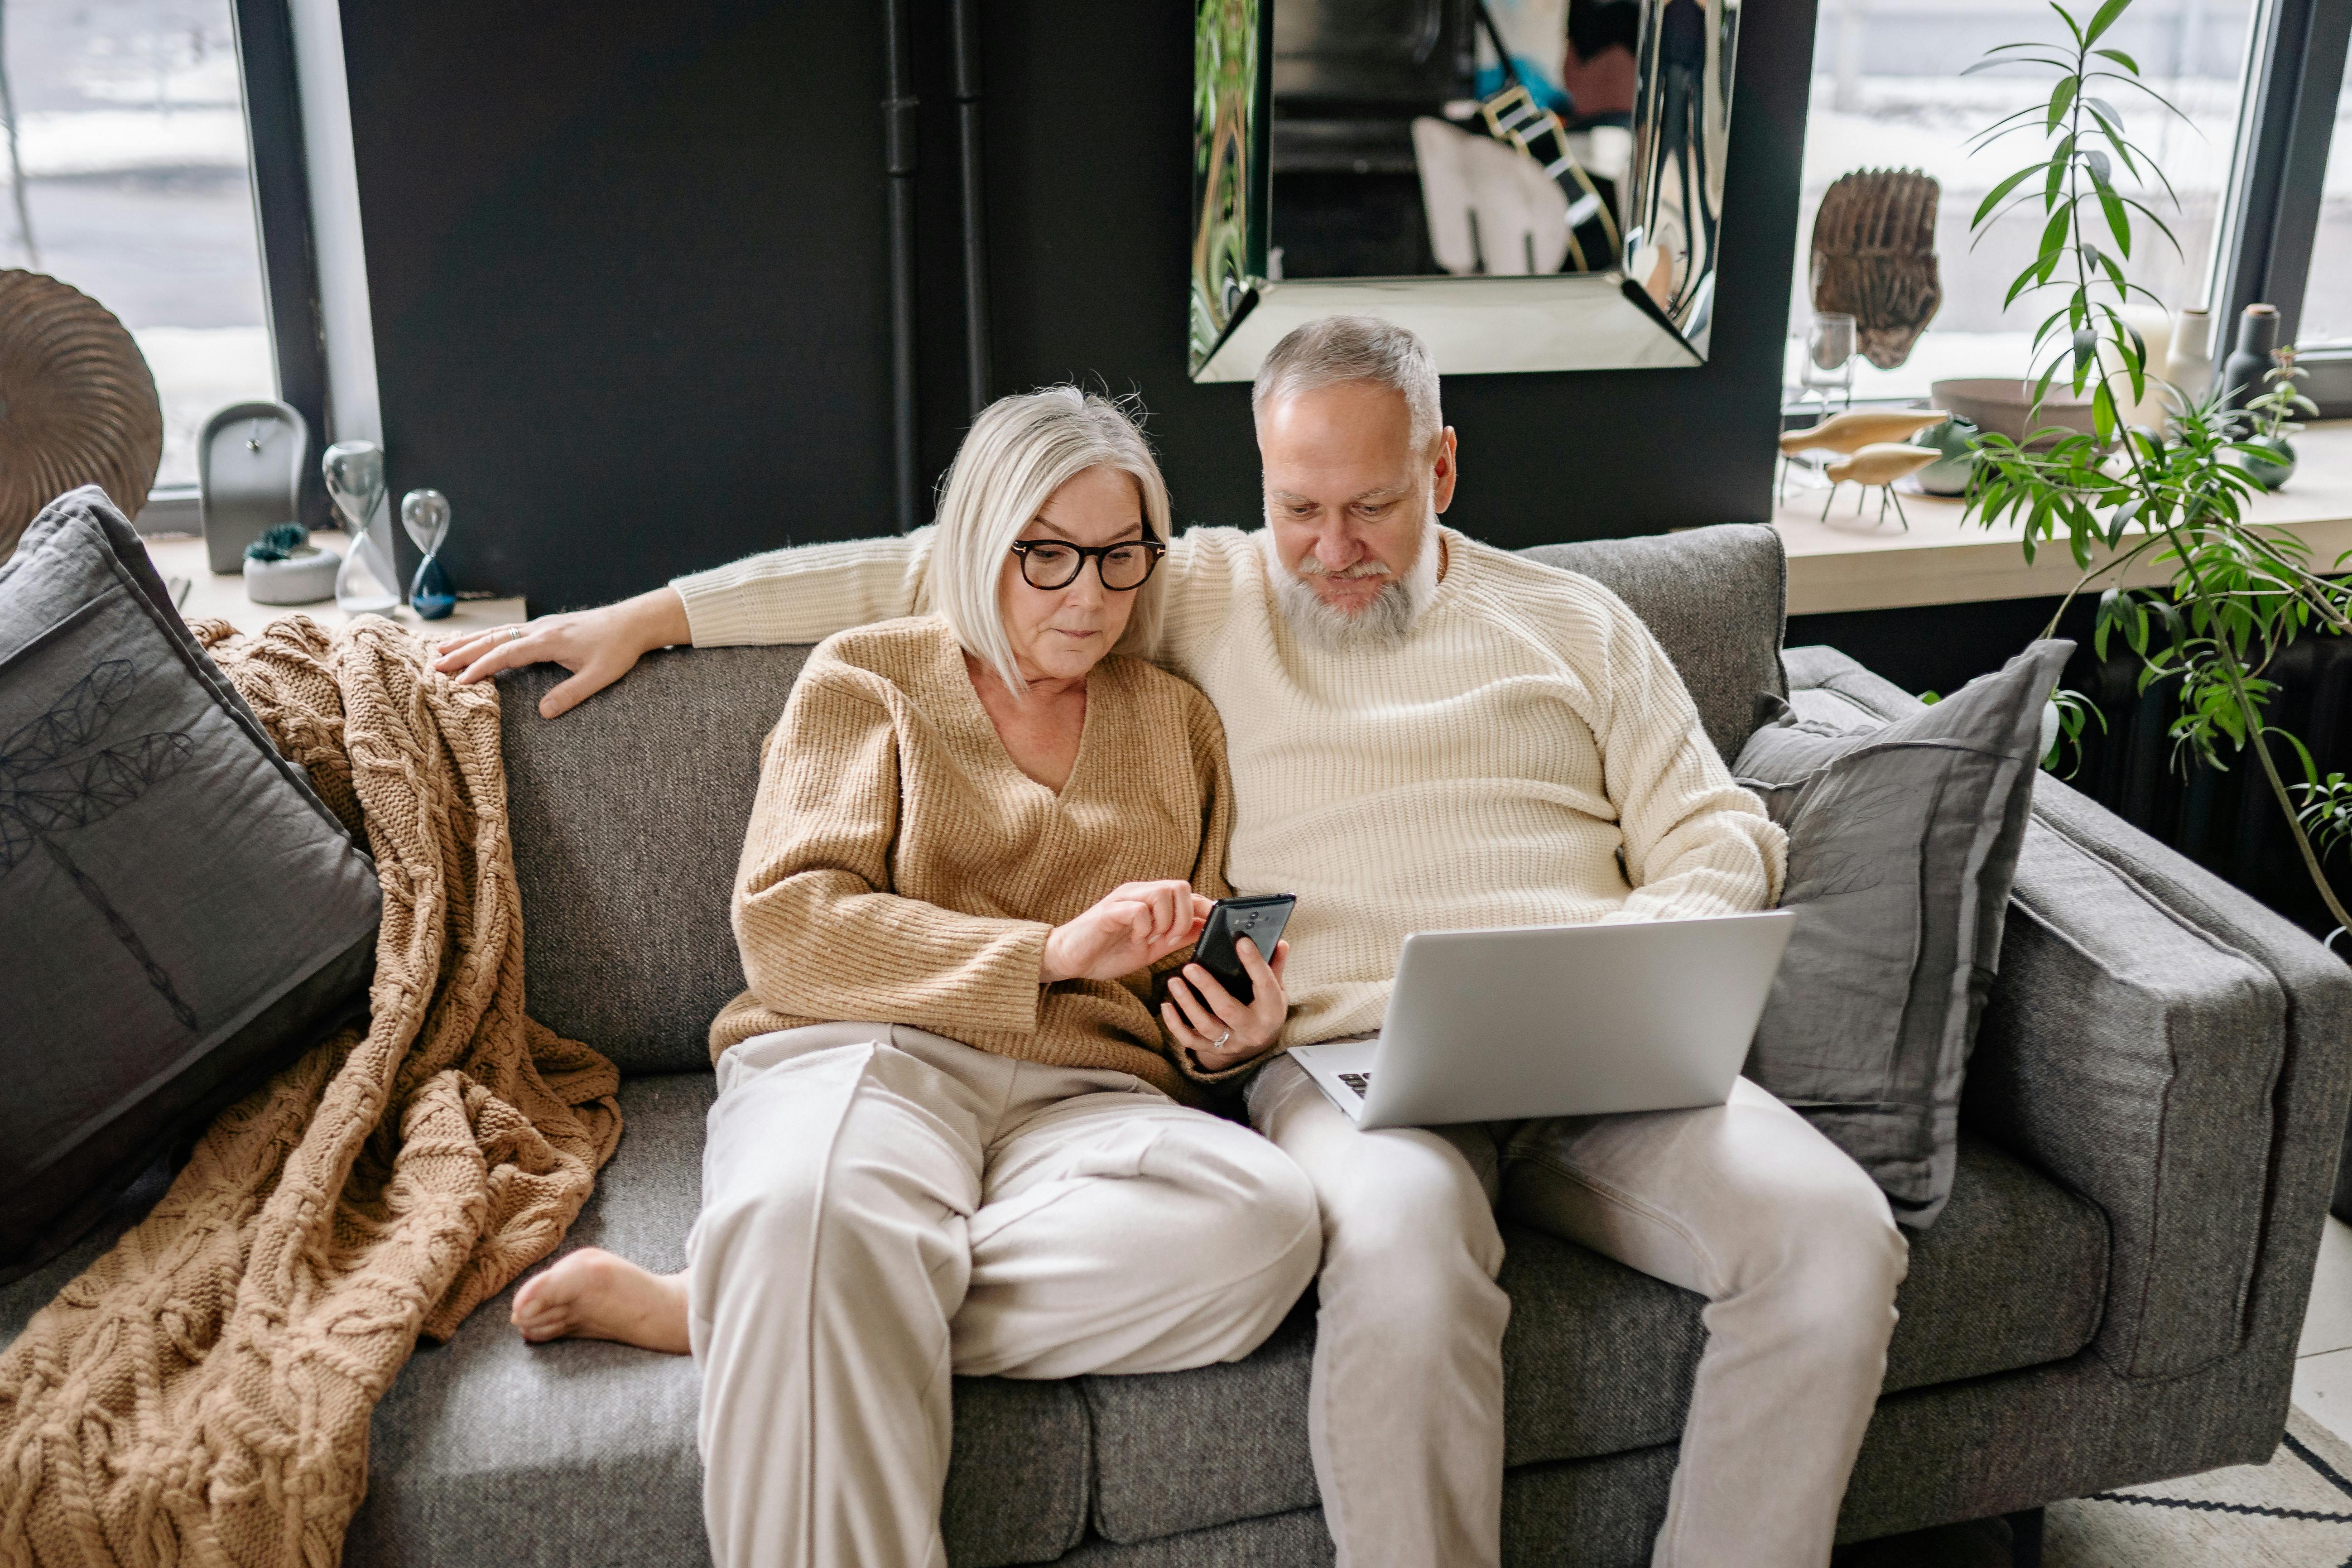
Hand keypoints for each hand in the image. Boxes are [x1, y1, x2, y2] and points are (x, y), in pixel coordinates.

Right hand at [432, 586, 690, 718]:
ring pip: (496, 633)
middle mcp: (538, 629)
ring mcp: (540, 626)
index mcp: (547, 641)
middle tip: (434, 666)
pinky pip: (507, 631)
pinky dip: (486, 637)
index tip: (459, 683)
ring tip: (442, 651)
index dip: (481, 668)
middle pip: (492, 640)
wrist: (633, 622)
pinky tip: (477, 642)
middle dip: (462, 653)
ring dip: (469, 642)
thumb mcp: (599, 676)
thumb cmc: (618, 650)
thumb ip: (571, 694)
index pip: (505, 654)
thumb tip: (543, 713)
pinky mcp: (544, 627)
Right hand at [1041, 882, 1210, 984]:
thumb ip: (1177, 936)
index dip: (1204, 909)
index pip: (1188, 893)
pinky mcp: (1109, 911)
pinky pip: (1139, 909)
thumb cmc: (1108, 952)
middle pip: (1181, 887)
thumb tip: (1205, 928)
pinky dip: (1144, 928)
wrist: (1070, 959)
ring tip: (1150, 940)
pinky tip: (1135, 940)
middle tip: (1169, 940)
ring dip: (1164, 922)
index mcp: (1151, 901)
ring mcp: (1124, 899)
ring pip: (1163, 893)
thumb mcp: (1152, 948)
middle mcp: (1139, 893)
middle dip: (1184, 918)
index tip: (1211, 928)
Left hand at [1162, 937, 1289, 1072]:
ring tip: (1174, 981)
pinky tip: (1166, 1006)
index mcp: (1271, 1011)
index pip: (1264, 984)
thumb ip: (1275, 967)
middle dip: (1207, 987)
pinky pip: (1190, 1040)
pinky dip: (1175, 1025)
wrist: (1259, 1043)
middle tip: (1190, 967)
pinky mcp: (1213, 1049)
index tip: (1241, 941)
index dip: (1254, 962)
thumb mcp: (1276, 990)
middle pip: (1227, 1009)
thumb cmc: (1265, 1009)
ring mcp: (1231, 1042)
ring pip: (1206, 1025)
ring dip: (1187, 1003)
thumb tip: (1280, 942)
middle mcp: (1251, 1029)